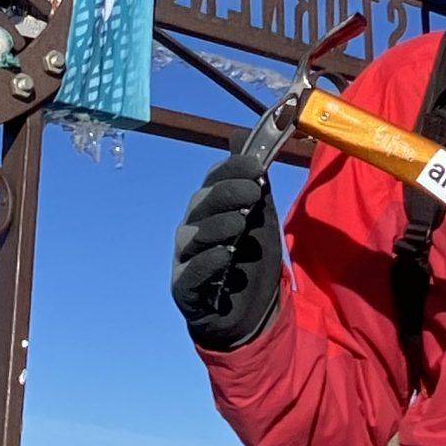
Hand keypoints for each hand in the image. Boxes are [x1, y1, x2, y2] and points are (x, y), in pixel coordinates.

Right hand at [170, 152, 282, 350]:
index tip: (257, 166)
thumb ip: (253, 179)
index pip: (213, 180)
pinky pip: (191, 271)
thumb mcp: (260, 216)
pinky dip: (206, 262)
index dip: (232, 169)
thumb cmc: (251, 258)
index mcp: (210, 208)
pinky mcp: (185, 287)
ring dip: (218, 226)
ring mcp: (185, 257)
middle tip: (254, 192)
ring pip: (194, 236)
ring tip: (241, 225)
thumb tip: (242, 132)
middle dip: (227, 194)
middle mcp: (192, 228)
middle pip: (202, 204)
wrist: (250, 312)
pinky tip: (224, 256)